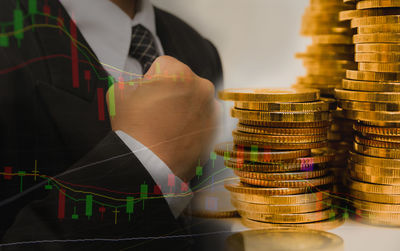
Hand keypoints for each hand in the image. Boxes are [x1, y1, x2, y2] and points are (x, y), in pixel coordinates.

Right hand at [107, 56, 219, 180]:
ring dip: (183, 108)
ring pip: (194, 101)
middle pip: (183, 83)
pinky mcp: (215, 131)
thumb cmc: (133, 129)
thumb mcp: (118, 93)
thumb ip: (132, 81)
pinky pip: (202, 120)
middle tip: (156, 112)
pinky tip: (176, 137)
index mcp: (179, 72)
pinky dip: (192, 125)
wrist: (148, 166)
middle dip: (171, 92)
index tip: (145, 95)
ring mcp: (211, 110)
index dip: (151, 79)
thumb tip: (139, 85)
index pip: (163, 65)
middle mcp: (202, 87)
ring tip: (166, 127)